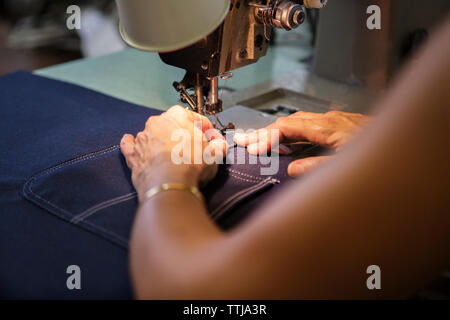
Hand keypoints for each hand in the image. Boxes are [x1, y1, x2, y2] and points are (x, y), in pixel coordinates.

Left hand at [120, 106, 226, 199]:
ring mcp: (143, 137)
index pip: (198, 120)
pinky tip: (133, 143)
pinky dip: (133, 145)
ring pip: (154, 135)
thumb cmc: (190, 165)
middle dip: (186, 136)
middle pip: (175, 127)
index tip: (213, 141)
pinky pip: (131, 145)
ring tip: (175, 158)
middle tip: (196, 151)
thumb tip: (219, 147)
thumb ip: (217, 146)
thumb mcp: (214, 153)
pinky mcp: (133, 154)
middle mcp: (158, 122)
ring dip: (163, 143)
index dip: (209, 132)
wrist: (169, 183)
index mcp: (178, 115)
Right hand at [234, 110, 369, 176]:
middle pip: (287, 122)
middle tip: (245, 143)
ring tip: (259, 144)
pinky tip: (287, 144)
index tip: (252, 149)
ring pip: (296, 123)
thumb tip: (290, 170)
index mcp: (326, 127)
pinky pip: (306, 126)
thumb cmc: (378, 151)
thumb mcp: (346, 163)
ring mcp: (331, 121)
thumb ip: (317, 167)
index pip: (287, 127)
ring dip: (277, 133)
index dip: (267, 138)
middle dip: (265, 133)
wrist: (404, 141)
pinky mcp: (336, 126)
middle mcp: (326, 120)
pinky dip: (290, 134)